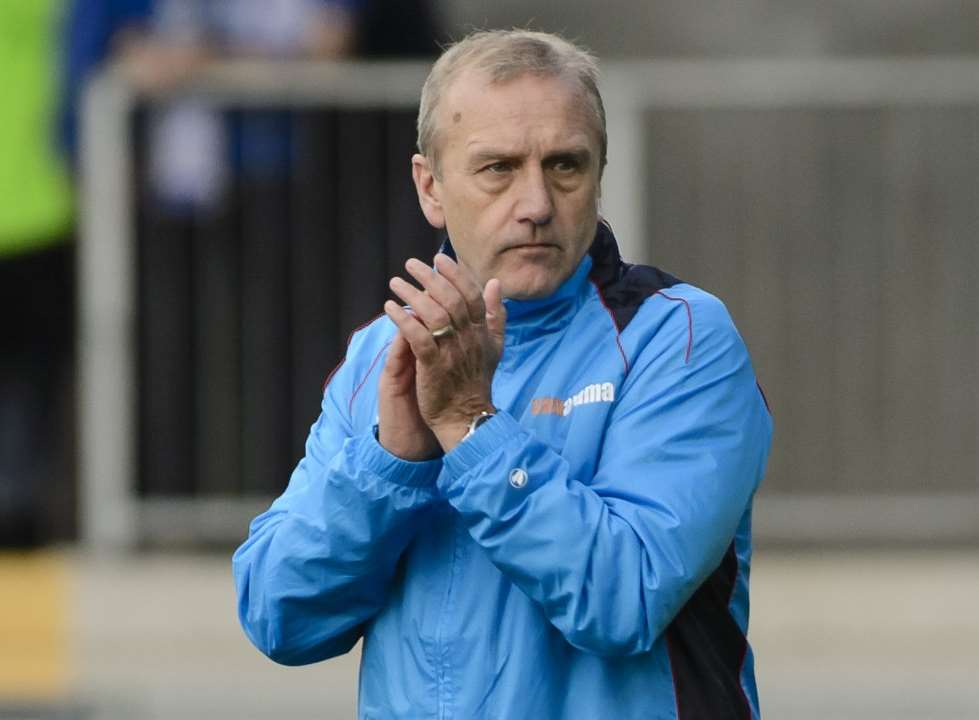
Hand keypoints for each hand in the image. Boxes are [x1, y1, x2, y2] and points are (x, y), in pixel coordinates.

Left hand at [384, 254, 506, 451]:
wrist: (466, 417)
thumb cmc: (475, 381)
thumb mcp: (494, 346)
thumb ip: (495, 315)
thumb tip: (494, 283)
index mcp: (483, 332)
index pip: (471, 294)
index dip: (455, 273)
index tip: (439, 258)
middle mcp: (469, 338)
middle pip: (450, 299)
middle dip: (429, 277)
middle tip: (410, 264)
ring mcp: (452, 352)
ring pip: (434, 314)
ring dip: (412, 295)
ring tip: (396, 283)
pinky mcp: (433, 367)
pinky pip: (418, 337)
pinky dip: (403, 320)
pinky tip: (390, 308)